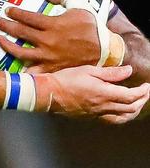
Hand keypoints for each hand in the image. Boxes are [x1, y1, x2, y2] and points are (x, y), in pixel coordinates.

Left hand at [0, 0, 100, 72]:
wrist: (106, 51)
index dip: (15, 13)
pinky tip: (12, 67)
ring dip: (7, 45)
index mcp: (52, 24)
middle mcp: (47, 40)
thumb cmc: (92, 27)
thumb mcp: (80, 5)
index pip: (27, 17)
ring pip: (21, 52)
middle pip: (20, 32)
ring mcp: (48, 57)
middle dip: (5, 25)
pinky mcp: (52, 68)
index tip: (7, 10)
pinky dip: (22, 70)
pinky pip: (34, 71)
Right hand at [35, 64, 149, 123]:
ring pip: (124, 117)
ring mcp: (98, 113)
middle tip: (145, 92)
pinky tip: (121, 111)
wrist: (50, 93)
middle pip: (131, 107)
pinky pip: (113, 120)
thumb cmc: (66, 79)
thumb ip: (110, 72)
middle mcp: (104, 106)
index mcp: (104, 93)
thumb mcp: (88, 70)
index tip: (146, 85)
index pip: (131, 96)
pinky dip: (123, 117)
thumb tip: (128, 71)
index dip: (143, 91)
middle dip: (142, 100)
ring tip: (138, 103)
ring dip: (135, 110)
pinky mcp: (92, 117)